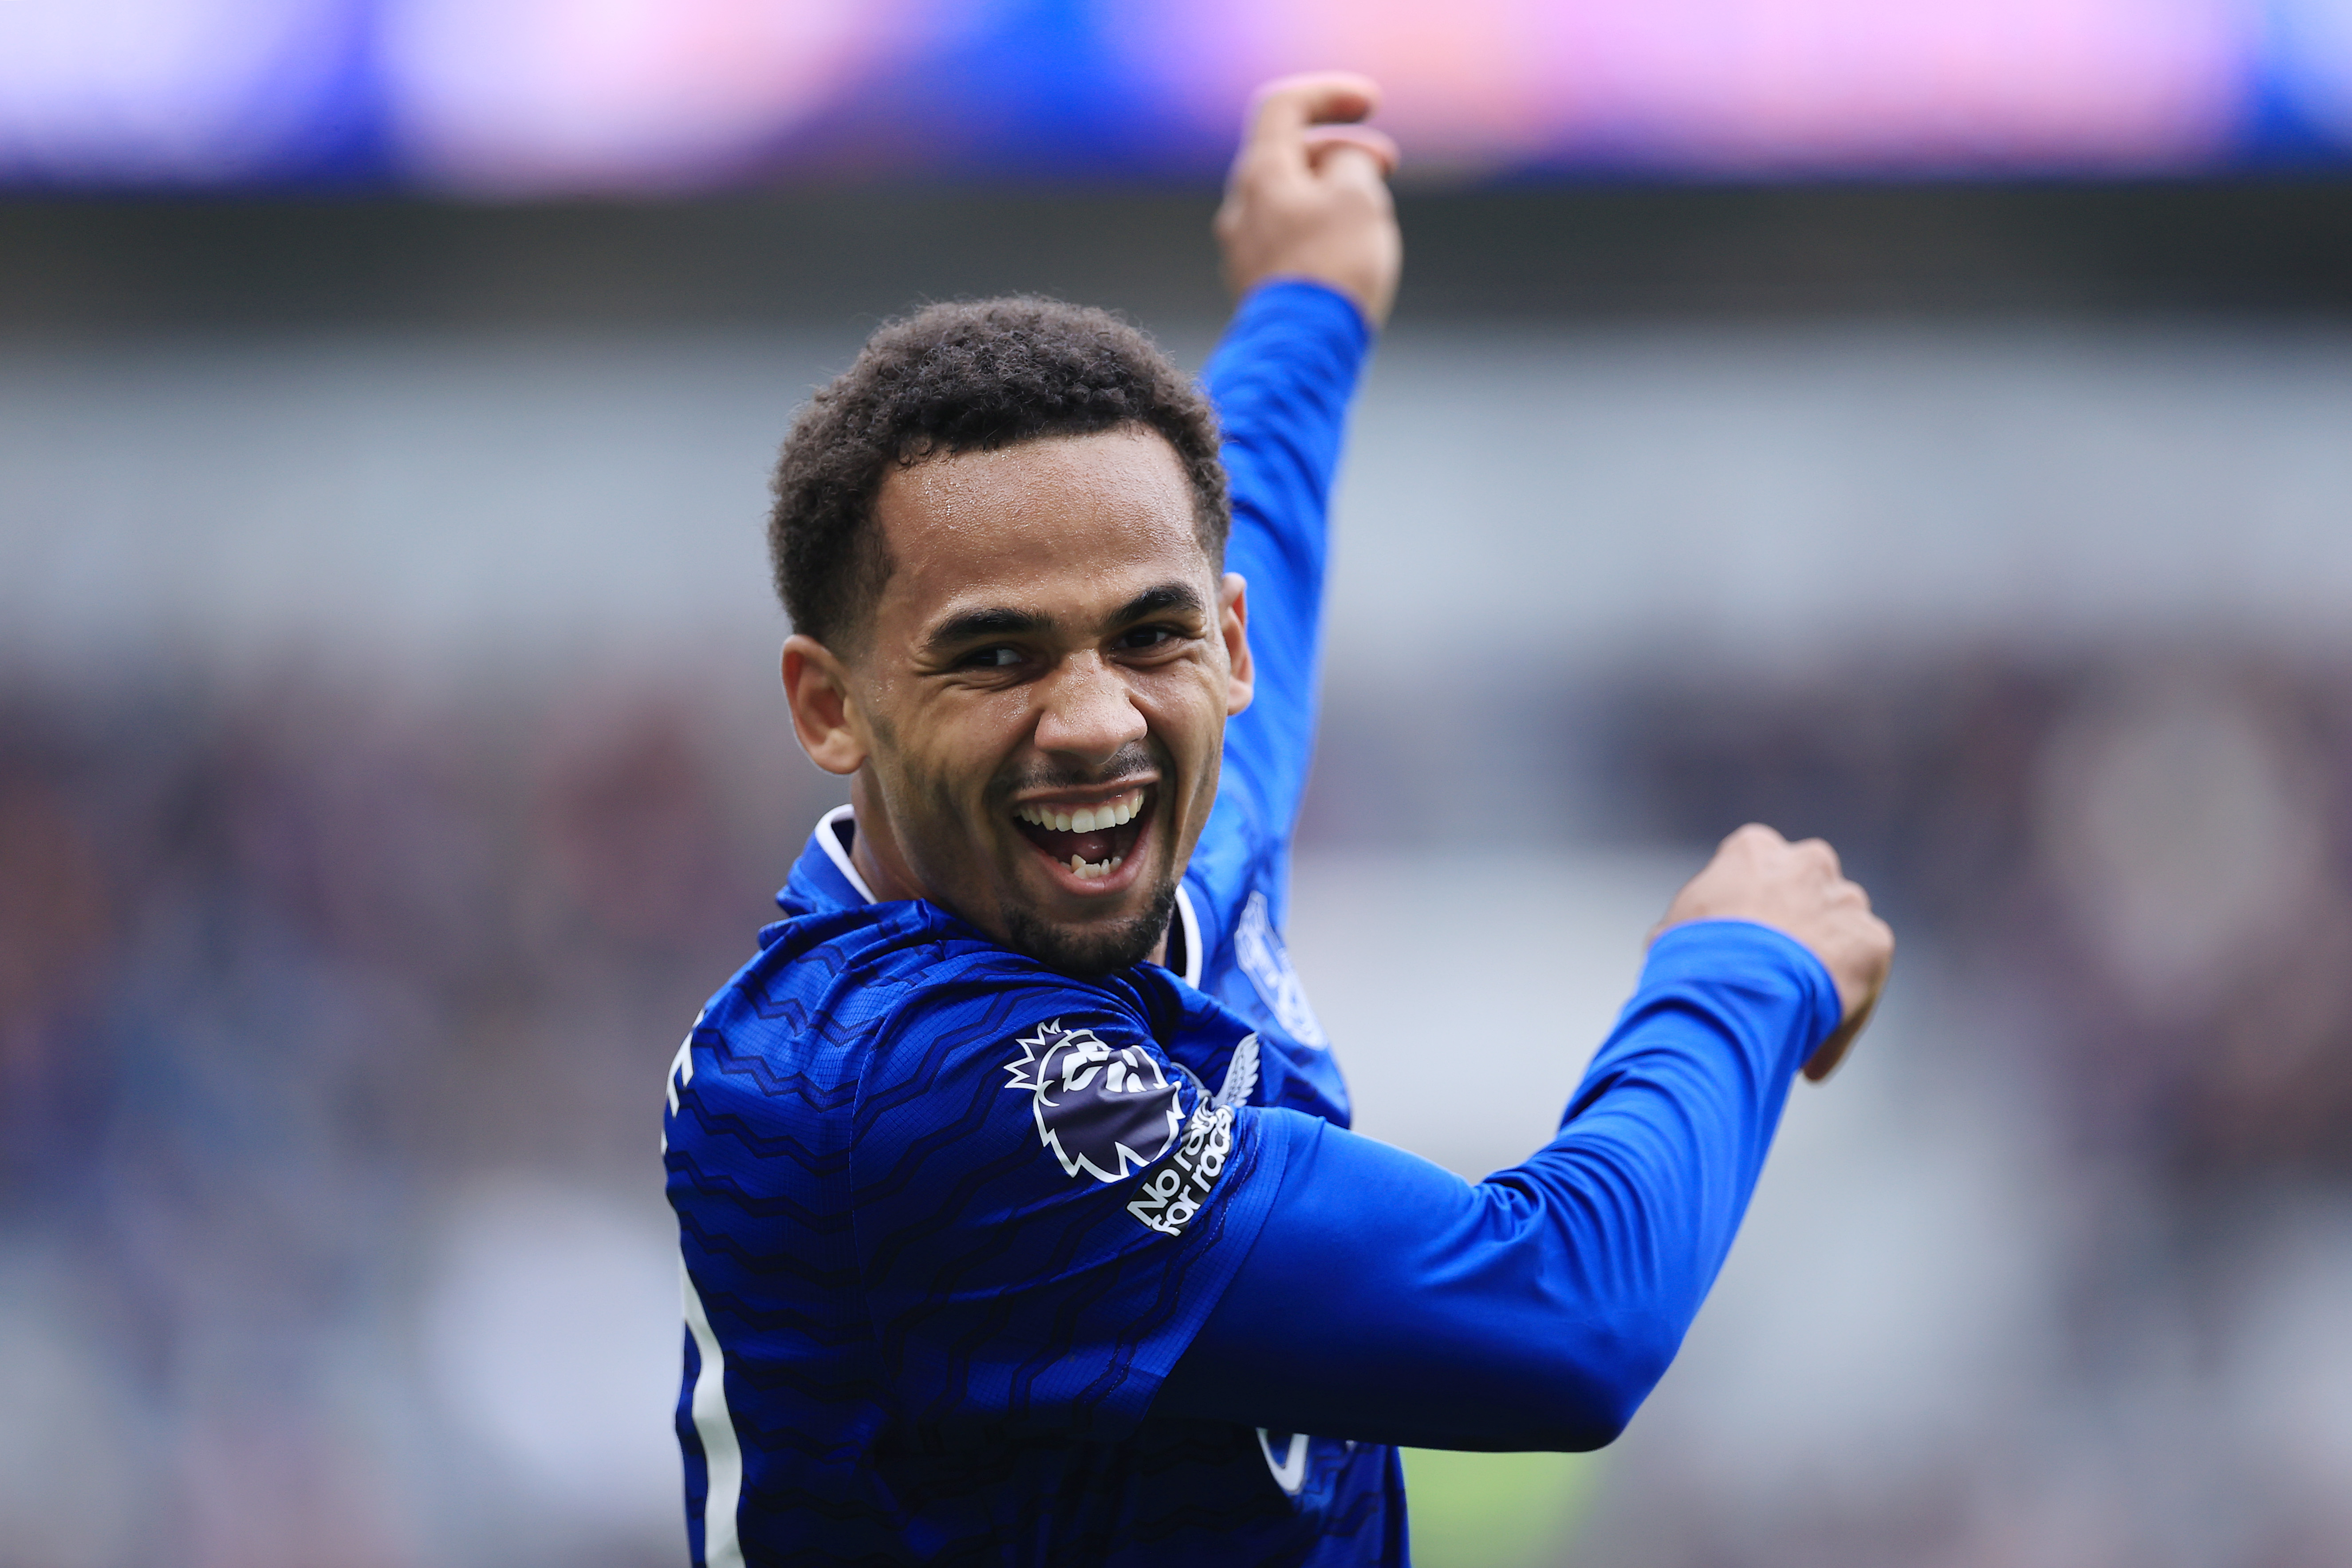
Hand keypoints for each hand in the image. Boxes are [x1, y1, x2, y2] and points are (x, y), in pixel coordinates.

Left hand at [1214, 72, 1402, 327]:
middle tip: (1386, 165)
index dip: (1329, 94)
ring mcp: (1244, 249)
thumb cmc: (1334, 270)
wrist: (1306, 353)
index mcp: (1260, 174)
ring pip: (1291, 200)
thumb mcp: (1359, 197)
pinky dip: (1321, 230)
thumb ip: (1352, 164)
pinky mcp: (1258, 286)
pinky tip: (1350, 255)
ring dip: (1333, 193)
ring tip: (1372, 216)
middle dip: (1341, 150)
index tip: (1370, 102)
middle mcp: (1241, 208)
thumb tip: (1343, 168)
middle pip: (1288, 154)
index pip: (1284, 106)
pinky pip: (1289, 239)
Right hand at [1652, 824, 1894, 1081]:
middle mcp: (1808, 862)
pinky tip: (1811, 1049)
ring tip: (1798, 1013)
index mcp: (1754, 851)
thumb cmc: (1690, 961)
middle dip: (1799, 924)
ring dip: (1827, 962)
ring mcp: (1846, 901)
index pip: (1760, 866)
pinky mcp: (1874, 942)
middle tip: (1776, 972)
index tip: (1744, 940)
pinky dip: (1845, 1008)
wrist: (1732, 992)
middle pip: (1809, 890)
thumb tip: (1688, 950)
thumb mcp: (1673, 931)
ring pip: (1843, 929)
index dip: (1752, 907)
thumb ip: (1698, 924)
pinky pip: (1863, 975)